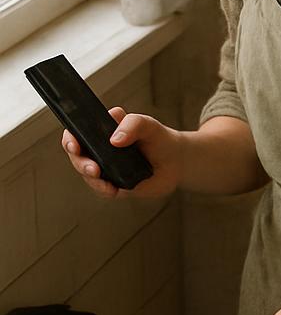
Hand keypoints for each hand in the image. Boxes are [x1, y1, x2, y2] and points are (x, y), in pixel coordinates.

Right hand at [62, 107, 182, 200]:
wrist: (176, 162)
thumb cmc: (159, 138)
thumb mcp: (148, 125)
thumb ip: (132, 124)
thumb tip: (115, 139)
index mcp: (104, 130)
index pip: (78, 132)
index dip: (70, 138)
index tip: (74, 145)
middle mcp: (100, 148)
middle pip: (78, 156)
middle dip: (80, 163)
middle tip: (93, 169)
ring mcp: (106, 167)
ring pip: (88, 174)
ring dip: (92, 180)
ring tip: (106, 183)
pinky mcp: (114, 183)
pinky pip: (102, 189)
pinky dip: (105, 191)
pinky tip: (114, 190)